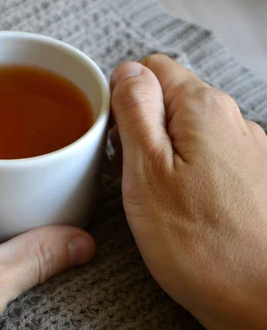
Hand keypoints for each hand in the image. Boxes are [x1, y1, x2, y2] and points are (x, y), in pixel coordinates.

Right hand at [111, 54, 266, 329]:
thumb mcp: (146, 169)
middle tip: (132, 172)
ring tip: (157, 195)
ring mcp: (247, 148)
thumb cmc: (199, 243)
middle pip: (171, 98)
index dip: (124, 97)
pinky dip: (187, 171)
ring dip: (164, 151)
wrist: (260, 301)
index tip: (116, 136)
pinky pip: (207, 156)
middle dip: (142, 126)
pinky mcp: (252, 176)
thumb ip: (135, 109)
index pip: (151, 68)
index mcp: (204, 108)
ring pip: (188, 129)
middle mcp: (233, 120)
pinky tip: (183, 206)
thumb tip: (127, 71)